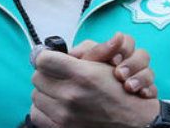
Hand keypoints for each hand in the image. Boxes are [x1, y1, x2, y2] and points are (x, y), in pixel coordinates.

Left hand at [29, 50, 159, 127]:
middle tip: (57, 77)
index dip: (46, 58)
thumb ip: (78, 53)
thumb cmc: (119, 91)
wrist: (133, 121)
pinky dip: (43, 110)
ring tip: (58, 92)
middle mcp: (71, 95)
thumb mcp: (102, 65)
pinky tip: (54, 106)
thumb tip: (52, 50)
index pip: (42, 60)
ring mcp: (65, 115)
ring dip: (45, 92)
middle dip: (46, 75)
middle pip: (37, 77)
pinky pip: (36, 114)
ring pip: (35, 95)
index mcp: (81, 74)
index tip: (49, 60)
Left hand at [70, 32, 156, 98]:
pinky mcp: (144, 92)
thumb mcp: (84, 63)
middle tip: (119, 75)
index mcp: (115, 52)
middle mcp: (130, 62)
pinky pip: (154, 89)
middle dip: (132, 64)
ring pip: (149, 72)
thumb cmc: (82, 78)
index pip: (127, 41)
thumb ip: (97, 49)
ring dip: (140, 78)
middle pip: (143, 55)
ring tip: (128, 87)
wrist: (85, 102)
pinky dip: (148, 90)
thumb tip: (118, 36)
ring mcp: (139, 78)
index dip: (123, 48)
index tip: (113, 61)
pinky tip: (141, 94)